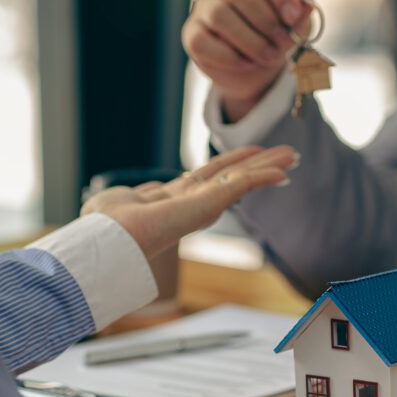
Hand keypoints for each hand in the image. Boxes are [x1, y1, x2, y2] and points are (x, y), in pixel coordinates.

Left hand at [81, 146, 296, 271]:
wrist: (110, 240)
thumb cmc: (104, 228)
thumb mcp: (119, 201)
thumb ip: (132, 197)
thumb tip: (130, 195)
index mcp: (172, 199)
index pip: (208, 178)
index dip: (230, 166)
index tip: (251, 157)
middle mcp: (191, 202)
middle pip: (231, 175)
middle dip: (257, 164)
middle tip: (285, 155)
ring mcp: (203, 204)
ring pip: (241, 178)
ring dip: (267, 166)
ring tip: (291, 156)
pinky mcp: (209, 204)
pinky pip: (241, 185)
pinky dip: (263, 176)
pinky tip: (282, 172)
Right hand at [182, 0, 311, 121]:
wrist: (257, 69)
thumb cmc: (276, 34)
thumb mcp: (296, 25)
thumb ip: (301, 14)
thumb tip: (306, 4)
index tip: (294, 15)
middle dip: (264, 19)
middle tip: (283, 42)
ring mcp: (203, 5)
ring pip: (218, 15)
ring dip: (250, 41)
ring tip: (270, 56)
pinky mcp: (192, 32)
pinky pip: (202, 40)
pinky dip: (228, 56)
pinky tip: (247, 62)